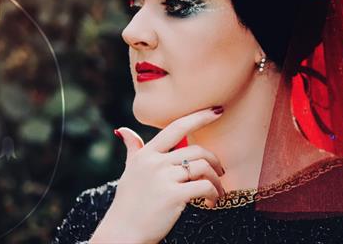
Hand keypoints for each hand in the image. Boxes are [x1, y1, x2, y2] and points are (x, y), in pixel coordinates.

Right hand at [88, 107, 226, 243]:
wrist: (122, 233)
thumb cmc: (128, 204)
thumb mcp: (129, 172)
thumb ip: (133, 150)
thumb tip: (124, 131)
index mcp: (146, 154)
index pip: (176, 127)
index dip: (199, 117)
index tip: (217, 110)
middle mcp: (154, 162)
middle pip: (196, 151)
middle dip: (214, 160)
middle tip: (220, 172)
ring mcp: (163, 178)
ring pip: (203, 168)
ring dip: (216, 180)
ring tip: (217, 192)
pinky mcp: (173, 195)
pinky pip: (204, 187)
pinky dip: (213, 194)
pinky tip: (212, 202)